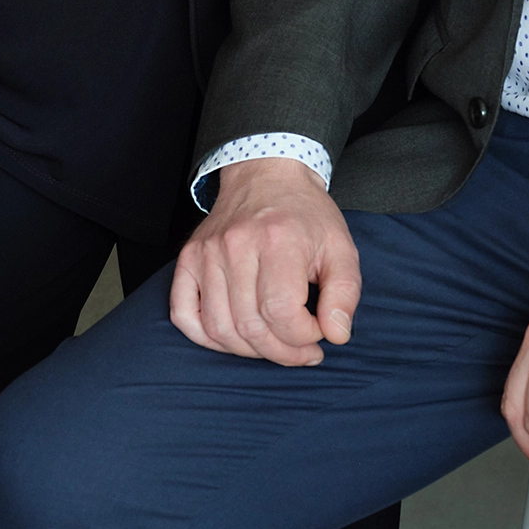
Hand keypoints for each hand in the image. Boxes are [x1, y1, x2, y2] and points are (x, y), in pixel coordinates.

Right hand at [169, 156, 361, 365]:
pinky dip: (205, 337)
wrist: (266, 176)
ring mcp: (207, 252)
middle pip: (250, 326)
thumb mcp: (341, 248)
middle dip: (282, 351)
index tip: (318, 331)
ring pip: (219, 328)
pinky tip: (235, 337)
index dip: (303, 336)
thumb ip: (345, 294)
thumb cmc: (305, 216)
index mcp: (277, 239)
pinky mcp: (189, 258)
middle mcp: (235, 245)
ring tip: (274, 344)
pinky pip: (184, 314)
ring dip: (250, 350)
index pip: (281, 312)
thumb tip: (336, 335)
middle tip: (302, 350)